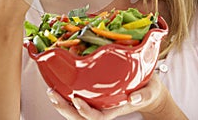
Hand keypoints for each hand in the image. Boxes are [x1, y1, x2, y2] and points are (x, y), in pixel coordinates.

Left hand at [47, 74, 186, 119]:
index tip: (77, 100)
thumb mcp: (150, 90)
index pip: (98, 116)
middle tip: (53, 95)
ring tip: (51, 91)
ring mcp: (99, 102)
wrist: (148, 90)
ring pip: (77, 110)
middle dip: (65, 109)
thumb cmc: (148, 89)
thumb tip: (133, 98)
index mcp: (116, 108)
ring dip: (63, 103)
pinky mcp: (96, 94)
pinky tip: (59, 84)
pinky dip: (67, 94)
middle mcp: (104, 107)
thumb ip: (144, 95)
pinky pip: (79, 98)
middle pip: (81, 116)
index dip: (86, 111)